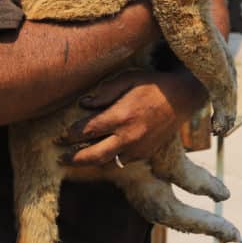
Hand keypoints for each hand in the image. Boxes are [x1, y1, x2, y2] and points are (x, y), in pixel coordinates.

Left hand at [58, 69, 206, 166]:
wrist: (182, 98)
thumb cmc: (153, 85)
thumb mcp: (128, 78)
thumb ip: (105, 92)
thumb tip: (83, 103)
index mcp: (121, 116)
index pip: (87, 131)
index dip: (70, 135)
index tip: (59, 136)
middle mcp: (128, 136)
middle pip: (94, 155)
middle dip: (73, 159)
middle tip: (59, 158)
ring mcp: (138, 148)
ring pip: (108, 163)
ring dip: (91, 163)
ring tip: (77, 160)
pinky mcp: (146, 153)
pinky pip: (123, 161)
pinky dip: (110, 160)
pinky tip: (102, 154)